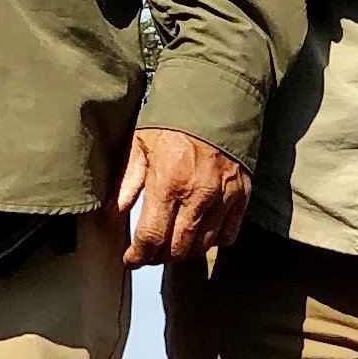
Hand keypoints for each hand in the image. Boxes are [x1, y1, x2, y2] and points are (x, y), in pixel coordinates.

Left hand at [117, 127, 248, 267]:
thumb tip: (115, 212)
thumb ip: (128, 180)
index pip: (151, 236)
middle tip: (150, 254)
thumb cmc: (174, 121)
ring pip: (203, 246)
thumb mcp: (141, 143)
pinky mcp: (242, 196)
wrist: (217, 98)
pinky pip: (229, 234)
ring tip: (172, 246)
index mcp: (168, 183)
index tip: (131, 260)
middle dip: (159, 257)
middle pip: (178, 248)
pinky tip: (200, 234)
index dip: (138, 255)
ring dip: (185, 252)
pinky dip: (213, 241)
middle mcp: (198, 195)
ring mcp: (223, 198)